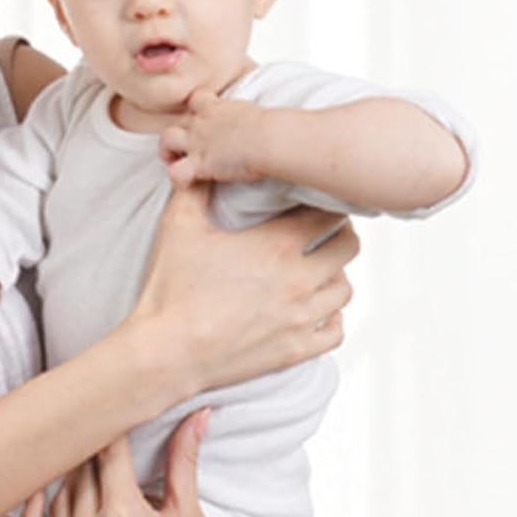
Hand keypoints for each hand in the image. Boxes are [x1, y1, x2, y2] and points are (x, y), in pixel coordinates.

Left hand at [18, 413, 256, 516]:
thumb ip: (184, 461)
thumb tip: (199, 413)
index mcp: (124, 511)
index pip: (105, 451)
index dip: (106, 428)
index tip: (105, 414)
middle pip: (77, 473)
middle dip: (87, 453)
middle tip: (88, 435)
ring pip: (55, 501)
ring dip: (66, 481)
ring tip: (76, 468)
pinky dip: (31, 515)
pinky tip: (36, 496)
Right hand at [125, 180, 357, 410]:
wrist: (168, 350)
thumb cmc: (171, 289)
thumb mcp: (179, 227)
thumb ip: (195, 189)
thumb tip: (201, 166)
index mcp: (277, 245)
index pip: (329, 212)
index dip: (325, 203)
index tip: (315, 203)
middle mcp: (299, 280)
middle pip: (348, 247)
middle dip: (337, 235)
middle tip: (321, 234)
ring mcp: (301, 318)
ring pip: (345, 290)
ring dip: (334, 277)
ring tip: (316, 272)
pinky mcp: (296, 349)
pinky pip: (336, 331)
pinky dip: (330, 318)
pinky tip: (313, 311)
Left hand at [161, 87, 265, 185]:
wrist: (269, 138)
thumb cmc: (271, 127)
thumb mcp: (256, 113)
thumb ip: (246, 117)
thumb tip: (258, 123)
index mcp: (216, 107)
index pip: (197, 98)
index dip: (196, 109)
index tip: (203, 120)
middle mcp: (202, 122)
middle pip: (176, 121)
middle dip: (177, 135)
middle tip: (185, 148)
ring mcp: (197, 141)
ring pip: (166, 140)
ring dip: (167, 152)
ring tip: (175, 162)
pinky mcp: (199, 163)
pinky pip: (176, 172)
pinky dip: (178, 179)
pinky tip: (187, 183)